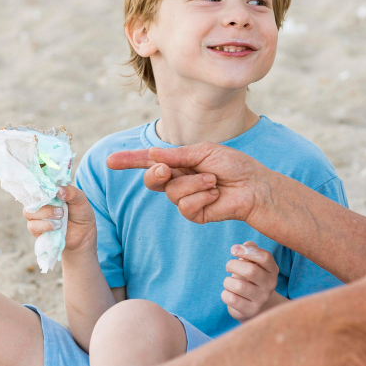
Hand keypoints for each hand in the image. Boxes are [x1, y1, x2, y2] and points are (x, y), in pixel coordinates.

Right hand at [23, 186, 96, 252]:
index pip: (35, 185)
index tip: (45, 189)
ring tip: (61, 217)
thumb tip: (59, 190)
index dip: (36, 185)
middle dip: (45, 203)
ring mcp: (36, 217)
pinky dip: (45, 226)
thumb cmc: (81, 213)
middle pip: (30, 199)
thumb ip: (72, 192)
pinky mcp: (37, 230)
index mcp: (48, 192)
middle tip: (61, 210)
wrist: (84, 234)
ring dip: (46, 214)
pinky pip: (33, 226)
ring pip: (29, 213)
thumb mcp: (81, 200)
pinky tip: (57, 226)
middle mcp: (40, 203)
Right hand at [106, 142, 270, 224]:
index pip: (149, 161)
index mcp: (180, 162)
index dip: (129, 161)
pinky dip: (201, 197)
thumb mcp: (204, 152)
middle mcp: (179, 180)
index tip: (110, 160)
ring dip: (194, 184)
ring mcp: (186, 198)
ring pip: (171, 193)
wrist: (254, 186)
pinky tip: (216, 193)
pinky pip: (185, 206)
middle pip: (152, 179)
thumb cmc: (234, 166)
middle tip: (166, 168)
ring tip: (213, 180)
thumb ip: (176, 155)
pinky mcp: (195, 214)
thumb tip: (151, 155)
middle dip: (156, 173)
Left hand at [222, 242, 279, 320]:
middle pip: (251, 270)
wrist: (252, 305)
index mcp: (272, 270)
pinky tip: (228, 293)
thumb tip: (238, 248)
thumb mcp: (252, 263)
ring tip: (228, 282)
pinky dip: (225, 294)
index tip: (233, 250)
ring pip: (239, 286)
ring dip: (228, 281)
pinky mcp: (251, 310)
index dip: (247, 251)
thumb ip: (249, 250)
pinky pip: (232, 299)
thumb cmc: (249, 278)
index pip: (265, 257)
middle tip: (228, 266)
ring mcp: (262, 299)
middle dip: (233, 265)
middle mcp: (271, 284)